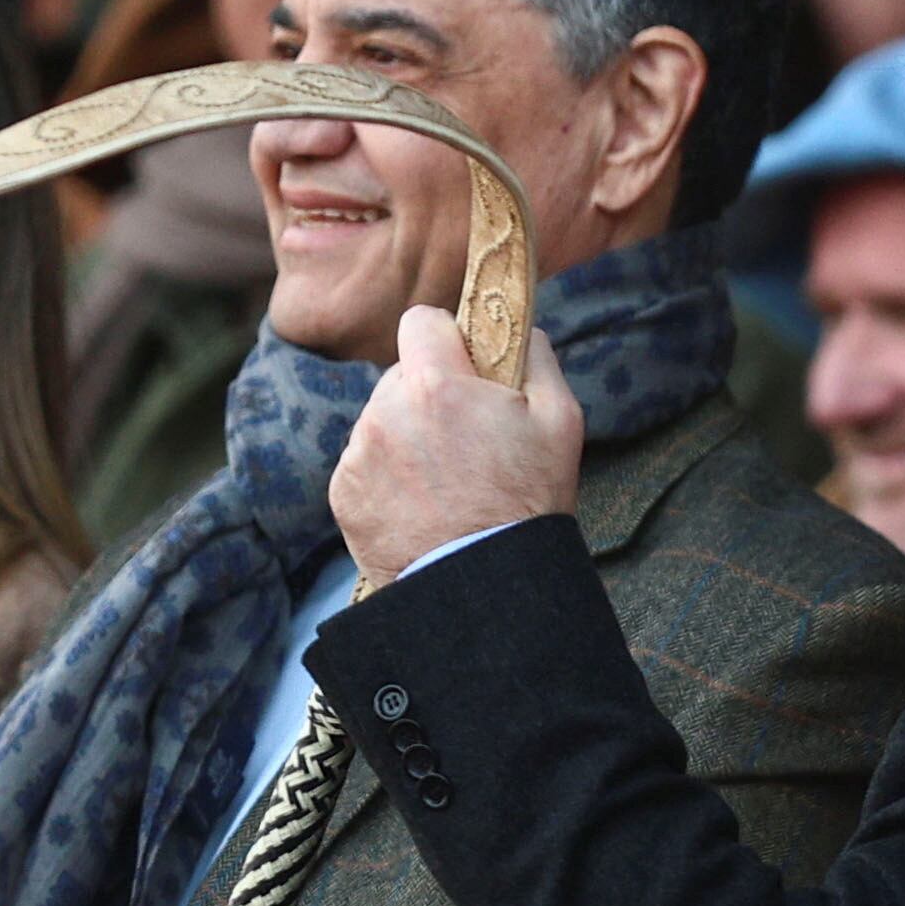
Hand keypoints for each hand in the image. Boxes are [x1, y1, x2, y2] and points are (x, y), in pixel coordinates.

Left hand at [331, 315, 580, 589]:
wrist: (484, 584)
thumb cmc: (529, 500)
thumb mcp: (560, 419)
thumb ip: (537, 356)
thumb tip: (520, 327)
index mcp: (435, 384)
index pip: (419, 321)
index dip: (445, 337)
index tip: (463, 364)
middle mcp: (386, 411)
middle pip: (401, 376)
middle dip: (428, 394)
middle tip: (465, 439)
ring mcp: (359, 455)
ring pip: (381, 421)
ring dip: (406, 437)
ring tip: (444, 482)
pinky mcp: (343, 494)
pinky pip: (364, 465)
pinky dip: (387, 478)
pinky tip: (421, 505)